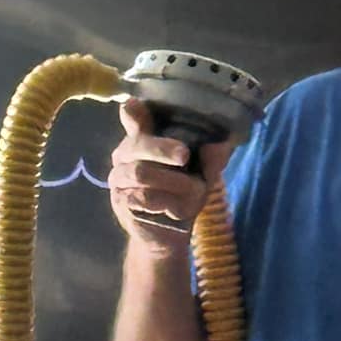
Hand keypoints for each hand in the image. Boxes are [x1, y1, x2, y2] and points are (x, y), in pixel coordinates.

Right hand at [108, 100, 231, 253]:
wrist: (167, 233)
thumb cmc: (183, 195)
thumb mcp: (203, 175)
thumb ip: (211, 159)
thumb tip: (221, 145)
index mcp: (143, 140)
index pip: (132, 118)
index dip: (133, 113)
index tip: (134, 106)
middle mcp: (126, 155)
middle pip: (137, 145)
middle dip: (162, 148)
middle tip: (185, 155)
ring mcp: (119, 178)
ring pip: (140, 172)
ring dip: (170, 181)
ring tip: (192, 189)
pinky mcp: (121, 201)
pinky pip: (140, 197)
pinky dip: (162, 201)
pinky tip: (175, 209)